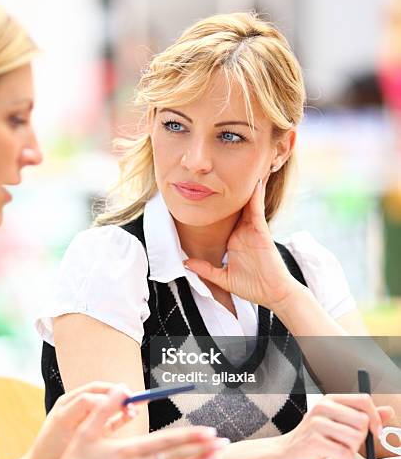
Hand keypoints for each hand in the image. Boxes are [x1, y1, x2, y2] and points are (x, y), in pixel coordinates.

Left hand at [21, 382, 137, 458]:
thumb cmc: (48, 450)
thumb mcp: (64, 423)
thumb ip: (82, 406)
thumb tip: (104, 397)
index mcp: (69, 403)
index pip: (96, 389)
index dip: (111, 391)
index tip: (125, 394)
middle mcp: (79, 408)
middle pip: (105, 395)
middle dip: (121, 396)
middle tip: (135, 398)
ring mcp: (86, 421)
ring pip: (109, 408)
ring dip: (122, 406)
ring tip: (135, 409)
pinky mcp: (92, 434)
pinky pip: (109, 421)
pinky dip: (120, 418)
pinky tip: (131, 417)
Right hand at [48, 387, 227, 458]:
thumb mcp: (86, 431)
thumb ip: (105, 408)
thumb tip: (122, 388)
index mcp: (129, 451)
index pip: (167, 441)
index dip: (190, 436)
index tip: (208, 431)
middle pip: (177, 457)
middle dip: (203, 449)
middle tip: (224, 443)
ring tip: (217, 458)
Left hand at [183, 178, 299, 308]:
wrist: (272, 294)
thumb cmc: (252, 286)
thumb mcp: (223, 278)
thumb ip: (205, 269)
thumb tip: (186, 263)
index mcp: (235, 239)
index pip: (224, 218)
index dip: (216, 204)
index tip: (206, 190)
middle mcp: (243, 231)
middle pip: (236, 205)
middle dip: (232, 188)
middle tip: (225, 166)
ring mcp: (253, 229)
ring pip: (248, 202)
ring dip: (247, 186)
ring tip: (245, 165)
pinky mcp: (261, 231)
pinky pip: (257, 210)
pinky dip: (256, 196)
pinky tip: (255, 182)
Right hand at [275, 393, 391, 458]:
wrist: (284, 454)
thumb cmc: (311, 440)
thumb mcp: (338, 424)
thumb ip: (362, 416)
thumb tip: (388, 411)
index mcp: (329, 400)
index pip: (363, 400)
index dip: (375, 417)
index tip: (375, 431)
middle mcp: (322, 407)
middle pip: (362, 421)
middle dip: (360, 438)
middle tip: (345, 443)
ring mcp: (316, 423)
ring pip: (356, 438)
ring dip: (352, 451)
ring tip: (337, 450)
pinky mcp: (313, 441)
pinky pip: (345, 454)